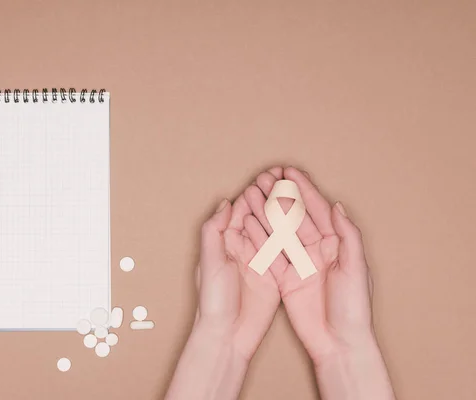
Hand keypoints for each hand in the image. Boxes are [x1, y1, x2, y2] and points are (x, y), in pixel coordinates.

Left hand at [195, 168, 282, 360]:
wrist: (227, 335)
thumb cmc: (213, 300)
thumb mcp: (210, 261)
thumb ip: (215, 231)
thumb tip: (226, 203)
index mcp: (225, 242)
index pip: (241, 209)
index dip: (256, 191)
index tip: (271, 174)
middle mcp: (244, 248)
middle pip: (260, 216)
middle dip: (274, 196)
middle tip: (289, 178)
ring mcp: (261, 261)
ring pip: (275, 231)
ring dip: (286, 213)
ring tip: (300, 193)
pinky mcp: (275, 276)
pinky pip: (285, 252)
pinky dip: (294, 237)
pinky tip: (306, 224)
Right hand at [243, 166, 394, 398]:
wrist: (339, 344)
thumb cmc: (354, 309)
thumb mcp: (356, 269)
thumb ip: (348, 236)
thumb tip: (337, 206)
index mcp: (337, 245)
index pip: (318, 210)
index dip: (304, 190)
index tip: (289, 172)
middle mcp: (317, 250)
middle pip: (295, 217)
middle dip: (280, 196)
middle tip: (266, 177)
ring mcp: (300, 264)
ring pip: (280, 232)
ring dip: (267, 213)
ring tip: (252, 194)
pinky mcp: (285, 278)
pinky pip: (270, 254)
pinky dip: (259, 238)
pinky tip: (249, 223)